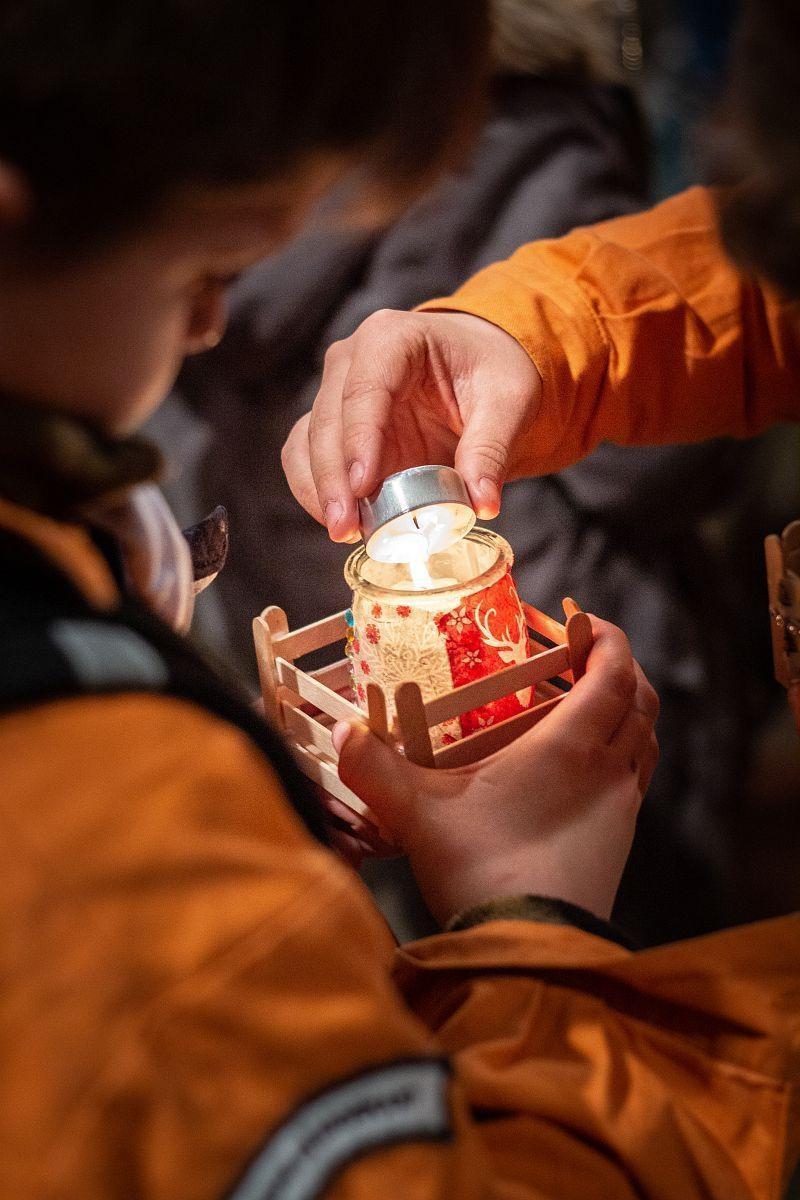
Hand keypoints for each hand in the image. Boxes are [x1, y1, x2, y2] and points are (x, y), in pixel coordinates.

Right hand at [281, 310, 541, 540]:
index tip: (363, 487)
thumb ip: (492, 450)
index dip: (359, 440)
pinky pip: (306, 458)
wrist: (478, 366)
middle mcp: (352, 360)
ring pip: (308, 442)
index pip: (364, 389)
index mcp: (393, 338)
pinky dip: (316, 491)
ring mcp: (336, 392)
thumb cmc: (490, 370)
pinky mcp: (333, 426)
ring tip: (344, 531)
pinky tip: (341, 521)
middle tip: (347, 527)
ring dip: (319, 490)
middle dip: (333, 479)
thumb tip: (482, 504)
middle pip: (328, 421)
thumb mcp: (508, 401)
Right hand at [330, 617, 658, 924]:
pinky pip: (638, 778)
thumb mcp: (417, 813)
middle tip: (582, 654)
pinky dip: (624, 752)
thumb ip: (375, 768)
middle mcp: (609, 768)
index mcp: (572, 745)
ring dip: (628, 710)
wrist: (529, 950)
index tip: (579, 620)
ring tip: (589, 703)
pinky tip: (585, 766)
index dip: (605, 637)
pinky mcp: (622, 841)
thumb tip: (341, 731)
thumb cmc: (481, 870)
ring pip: (647, 739)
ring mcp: (623, 807)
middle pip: (642, 699)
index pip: (615, 671)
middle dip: (620, 666)